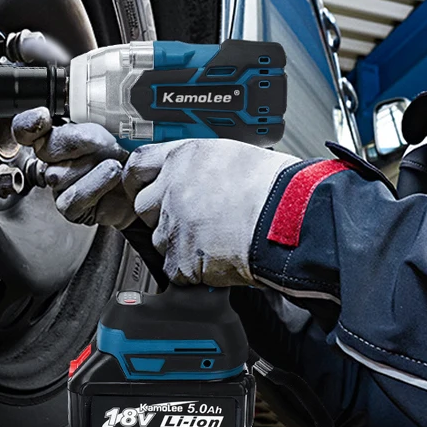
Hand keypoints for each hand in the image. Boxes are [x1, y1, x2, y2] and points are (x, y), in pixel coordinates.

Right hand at [11, 107, 135, 227]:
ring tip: (115, 163)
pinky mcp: (70, 208)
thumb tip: (80, 122)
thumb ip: (94, 123)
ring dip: (92, 166)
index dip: (29, 123)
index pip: (27, 128)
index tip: (43, 117)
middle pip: (46, 149)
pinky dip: (96, 184)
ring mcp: (60, 185)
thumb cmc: (128, 157)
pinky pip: (73, 197)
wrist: (143, 185)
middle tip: (107, 143)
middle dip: (77, 143)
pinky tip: (113, 176)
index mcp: (57, 136)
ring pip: (59, 174)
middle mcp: (53, 161)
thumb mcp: (115, 130)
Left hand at [123, 139, 300, 285]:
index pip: (138, 165)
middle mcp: (172, 188)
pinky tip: (218, 259)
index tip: (141, 188)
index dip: (137, 180)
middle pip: (144, 207)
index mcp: (184, 158)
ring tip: (215, 240)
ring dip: (181, 244)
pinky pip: (176, 269)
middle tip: (192, 221)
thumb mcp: (234, 157)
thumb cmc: (277, 188)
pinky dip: (193, 270)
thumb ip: (203, 166)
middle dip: (162, 216)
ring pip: (160, 240)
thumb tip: (196, 176)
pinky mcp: (181, 258)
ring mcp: (174, 224)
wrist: (290, 220)